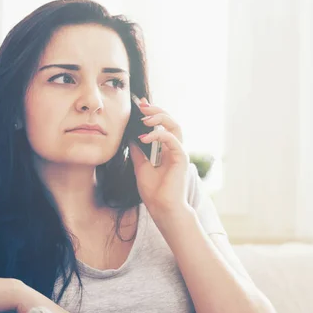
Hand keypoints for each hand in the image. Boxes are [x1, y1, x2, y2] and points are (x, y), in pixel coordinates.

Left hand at [129, 98, 189, 219]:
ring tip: (144, 118)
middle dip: (156, 111)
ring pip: (175, 126)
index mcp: (167, 150)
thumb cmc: (154, 192)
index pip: (162, 126)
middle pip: (170, 121)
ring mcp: (179, 152)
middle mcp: (175, 149)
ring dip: (160, 118)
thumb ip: (138, 152)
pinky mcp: (181, 158)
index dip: (153, 114)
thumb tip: (130, 138)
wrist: (162, 209)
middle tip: (142, 105)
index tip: (140, 104)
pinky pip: (172, 139)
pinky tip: (144, 137)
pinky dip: (159, 135)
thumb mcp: (140, 167)